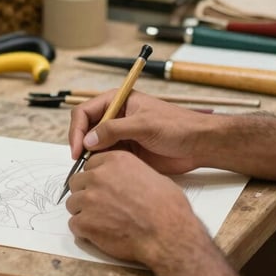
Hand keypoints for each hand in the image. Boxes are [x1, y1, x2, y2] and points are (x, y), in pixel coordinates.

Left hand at [65, 150, 199, 264]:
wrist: (168, 234)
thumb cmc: (167, 208)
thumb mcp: (153, 176)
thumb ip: (130, 173)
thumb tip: (125, 179)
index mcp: (115, 161)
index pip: (90, 165)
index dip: (96, 178)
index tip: (102, 187)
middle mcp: (99, 176)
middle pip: (77, 182)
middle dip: (86, 194)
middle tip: (100, 206)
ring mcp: (89, 199)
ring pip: (73, 204)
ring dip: (84, 212)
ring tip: (101, 222)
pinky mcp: (85, 222)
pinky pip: (74, 224)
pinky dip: (84, 231)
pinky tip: (100, 234)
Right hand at [68, 90, 210, 176]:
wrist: (199, 144)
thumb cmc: (177, 126)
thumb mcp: (144, 125)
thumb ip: (114, 130)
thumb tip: (88, 140)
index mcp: (117, 101)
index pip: (84, 112)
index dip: (77, 130)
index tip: (77, 148)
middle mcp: (115, 117)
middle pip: (85, 129)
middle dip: (80, 144)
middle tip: (81, 162)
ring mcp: (120, 135)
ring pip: (93, 146)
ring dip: (89, 157)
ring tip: (92, 170)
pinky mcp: (126, 152)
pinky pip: (106, 158)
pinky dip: (101, 166)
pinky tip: (104, 173)